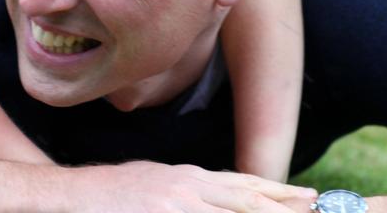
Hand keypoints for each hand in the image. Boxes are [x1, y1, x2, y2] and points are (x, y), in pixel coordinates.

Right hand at [106, 162, 315, 212]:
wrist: (70, 196)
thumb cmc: (110, 194)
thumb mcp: (155, 184)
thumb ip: (187, 191)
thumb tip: (215, 197)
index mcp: (186, 177)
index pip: (241, 183)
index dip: (277, 191)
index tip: (307, 195)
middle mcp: (185, 186)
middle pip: (245, 197)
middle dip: (283, 205)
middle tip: (315, 206)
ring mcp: (173, 203)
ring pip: (231, 210)